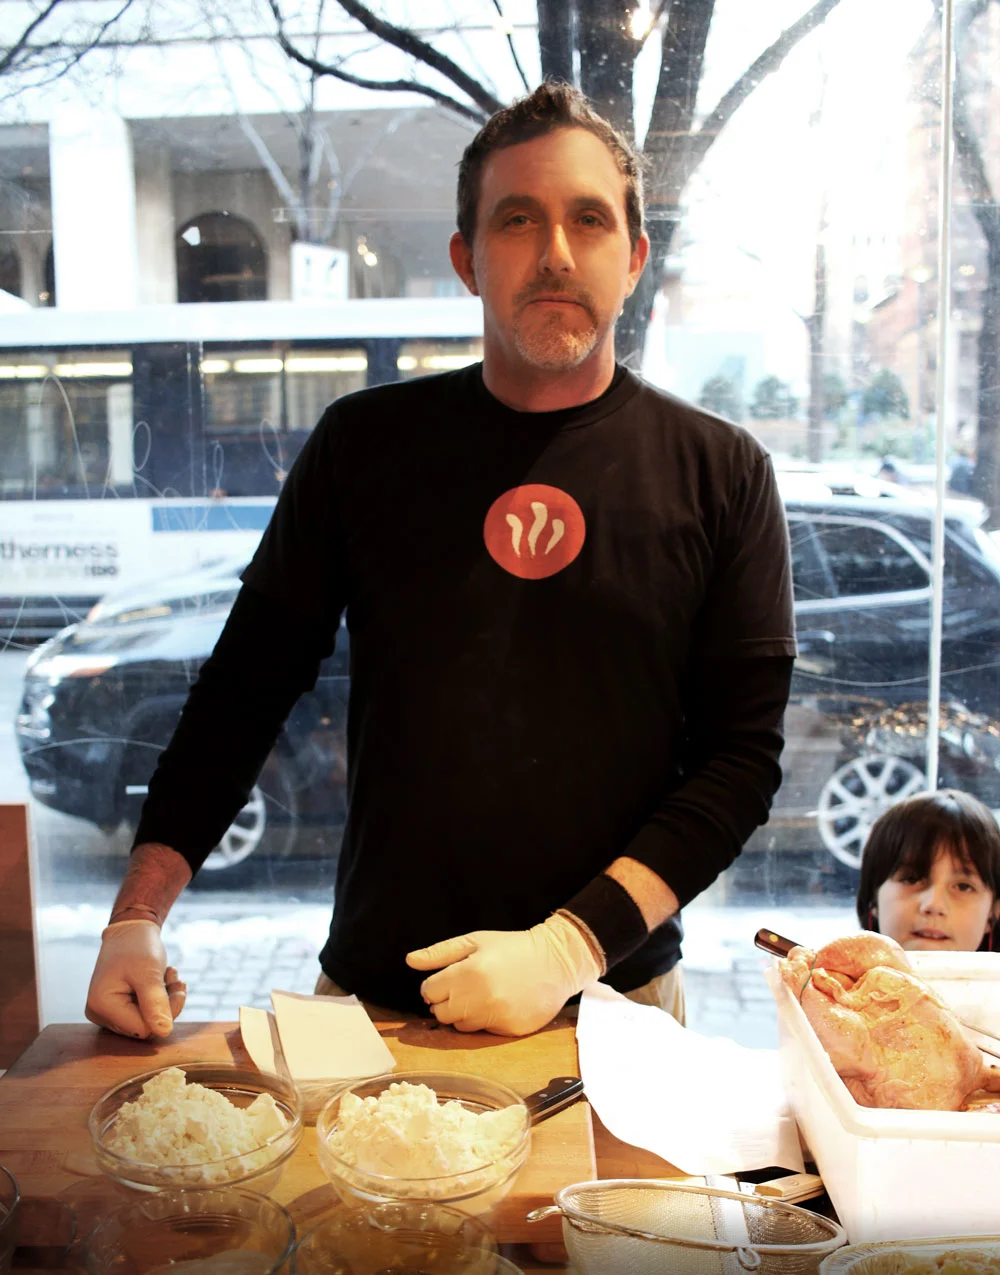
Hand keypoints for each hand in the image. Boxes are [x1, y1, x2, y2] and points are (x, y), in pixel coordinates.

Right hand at [85, 920, 185, 1039]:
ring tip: (171, 975)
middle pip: (144, 1027)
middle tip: (178, 981)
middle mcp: (99, 1014)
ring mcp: (106, 1012)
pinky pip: (142, 1012)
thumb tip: (164, 1032)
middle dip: (166, 1005)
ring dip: (164, 999)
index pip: (142, 1029)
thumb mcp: (149, 972)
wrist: (131, 929)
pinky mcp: (116, 1007)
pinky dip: (157, 997)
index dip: (166, 1013)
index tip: (179, 989)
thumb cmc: (138, 945)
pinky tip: (165, 979)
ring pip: (146, 1020)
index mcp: (102, 1006)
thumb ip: (155, 1003)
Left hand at [406, 914, 602, 1035]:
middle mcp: (479, 998)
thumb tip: (410, 960)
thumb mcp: (475, 941)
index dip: (434, 985)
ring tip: (481, 995)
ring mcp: (495, 1016)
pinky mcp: (508, 1030)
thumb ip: (440, 953)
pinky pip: (482, 1032)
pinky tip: (497, 1004)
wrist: (555, 962)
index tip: (447, 979)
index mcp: (468, 972)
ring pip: (459, 1025)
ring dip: (463, 1013)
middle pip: (440, 1012)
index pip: (429, 991)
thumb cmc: (512, 948)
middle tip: (463, 987)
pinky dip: (484, 1021)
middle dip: (446, 1001)